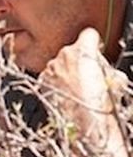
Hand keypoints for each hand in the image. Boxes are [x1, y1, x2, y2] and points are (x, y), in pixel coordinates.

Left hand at [42, 27, 129, 141]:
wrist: (82, 122)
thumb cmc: (99, 101)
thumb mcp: (115, 78)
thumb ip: (106, 66)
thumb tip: (107, 70)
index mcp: (83, 49)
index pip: (89, 34)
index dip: (94, 43)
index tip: (96, 52)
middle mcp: (63, 55)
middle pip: (72, 50)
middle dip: (79, 60)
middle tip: (87, 75)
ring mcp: (51, 68)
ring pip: (59, 64)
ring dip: (66, 72)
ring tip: (76, 88)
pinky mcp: (42, 82)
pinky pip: (49, 77)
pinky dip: (55, 83)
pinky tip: (65, 94)